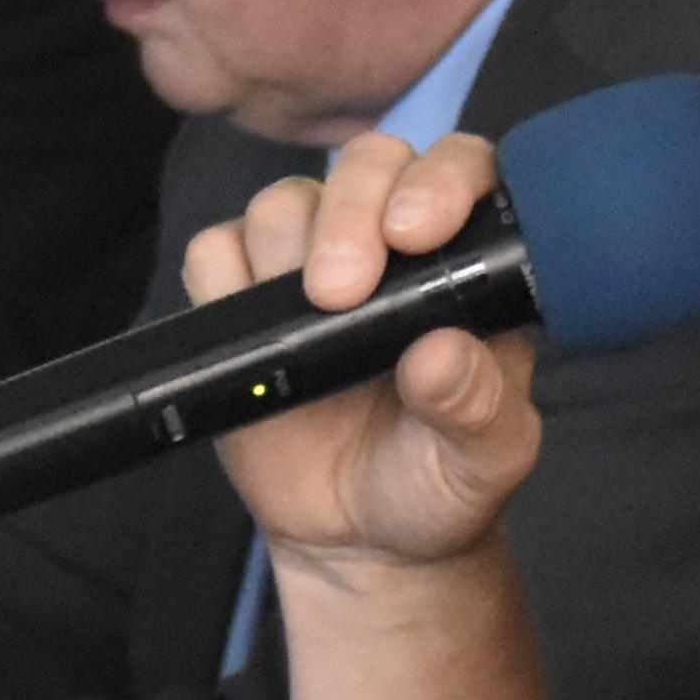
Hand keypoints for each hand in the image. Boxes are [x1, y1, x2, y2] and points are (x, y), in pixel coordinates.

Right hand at [193, 135, 546, 574]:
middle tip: (342, 292)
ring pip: (285, 201)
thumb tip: (443, 352)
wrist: (358, 536)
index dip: (440, 179)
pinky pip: (215, 252)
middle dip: (350, 212)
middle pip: (368, 163)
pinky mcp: (243, 298)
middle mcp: (391, 242)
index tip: (416, 233)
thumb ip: (478, 408)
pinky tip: (260, 341)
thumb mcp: (484, 462)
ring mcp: (311, 261)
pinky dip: (225, 286)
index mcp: (469, 259)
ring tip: (309, 328)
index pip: (463, 168)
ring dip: (288, 254)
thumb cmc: (437, 482)